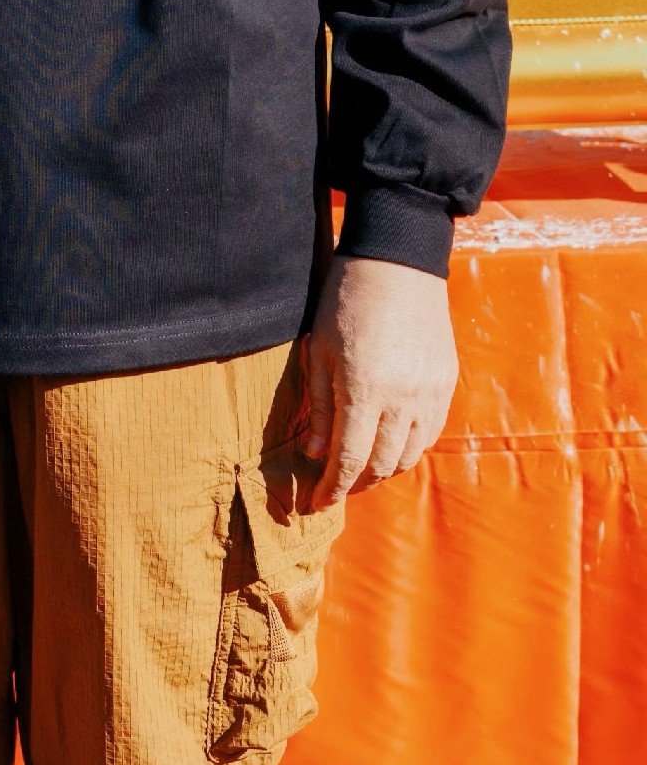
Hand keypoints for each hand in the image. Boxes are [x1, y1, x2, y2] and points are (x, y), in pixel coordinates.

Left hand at [299, 255, 457, 511]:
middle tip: (337, 485)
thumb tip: (317, 454)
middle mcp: (402, 398)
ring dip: (385, 468)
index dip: (332, 488)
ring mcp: (430, 392)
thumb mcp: (319, 350)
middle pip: (382, 464)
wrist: (398, 261)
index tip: (317, 503)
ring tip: (363, 466)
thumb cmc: (346, 300)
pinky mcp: (447, 382)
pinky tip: (393, 442)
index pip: (349, 458)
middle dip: (356, 482)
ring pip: (410, 454)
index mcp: (363, 390)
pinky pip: (431, 432)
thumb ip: (320, 405)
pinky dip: (410, 447)